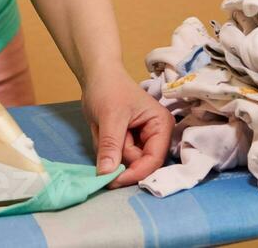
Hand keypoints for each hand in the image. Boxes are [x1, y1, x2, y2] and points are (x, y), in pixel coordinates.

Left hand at [80, 65, 172, 188]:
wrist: (96, 75)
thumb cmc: (108, 88)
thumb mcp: (109, 117)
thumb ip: (110, 146)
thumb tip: (106, 175)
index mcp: (161, 125)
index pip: (153, 160)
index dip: (135, 173)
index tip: (112, 181)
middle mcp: (156, 135)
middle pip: (140, 164)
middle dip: (119, 156)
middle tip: (105, 137)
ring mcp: (142, 139)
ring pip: (126, 162)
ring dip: (110, 151)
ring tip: (103, 128)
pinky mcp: (129, 142)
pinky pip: (116, 158)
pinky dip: (106, 149)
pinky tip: (103, 131)